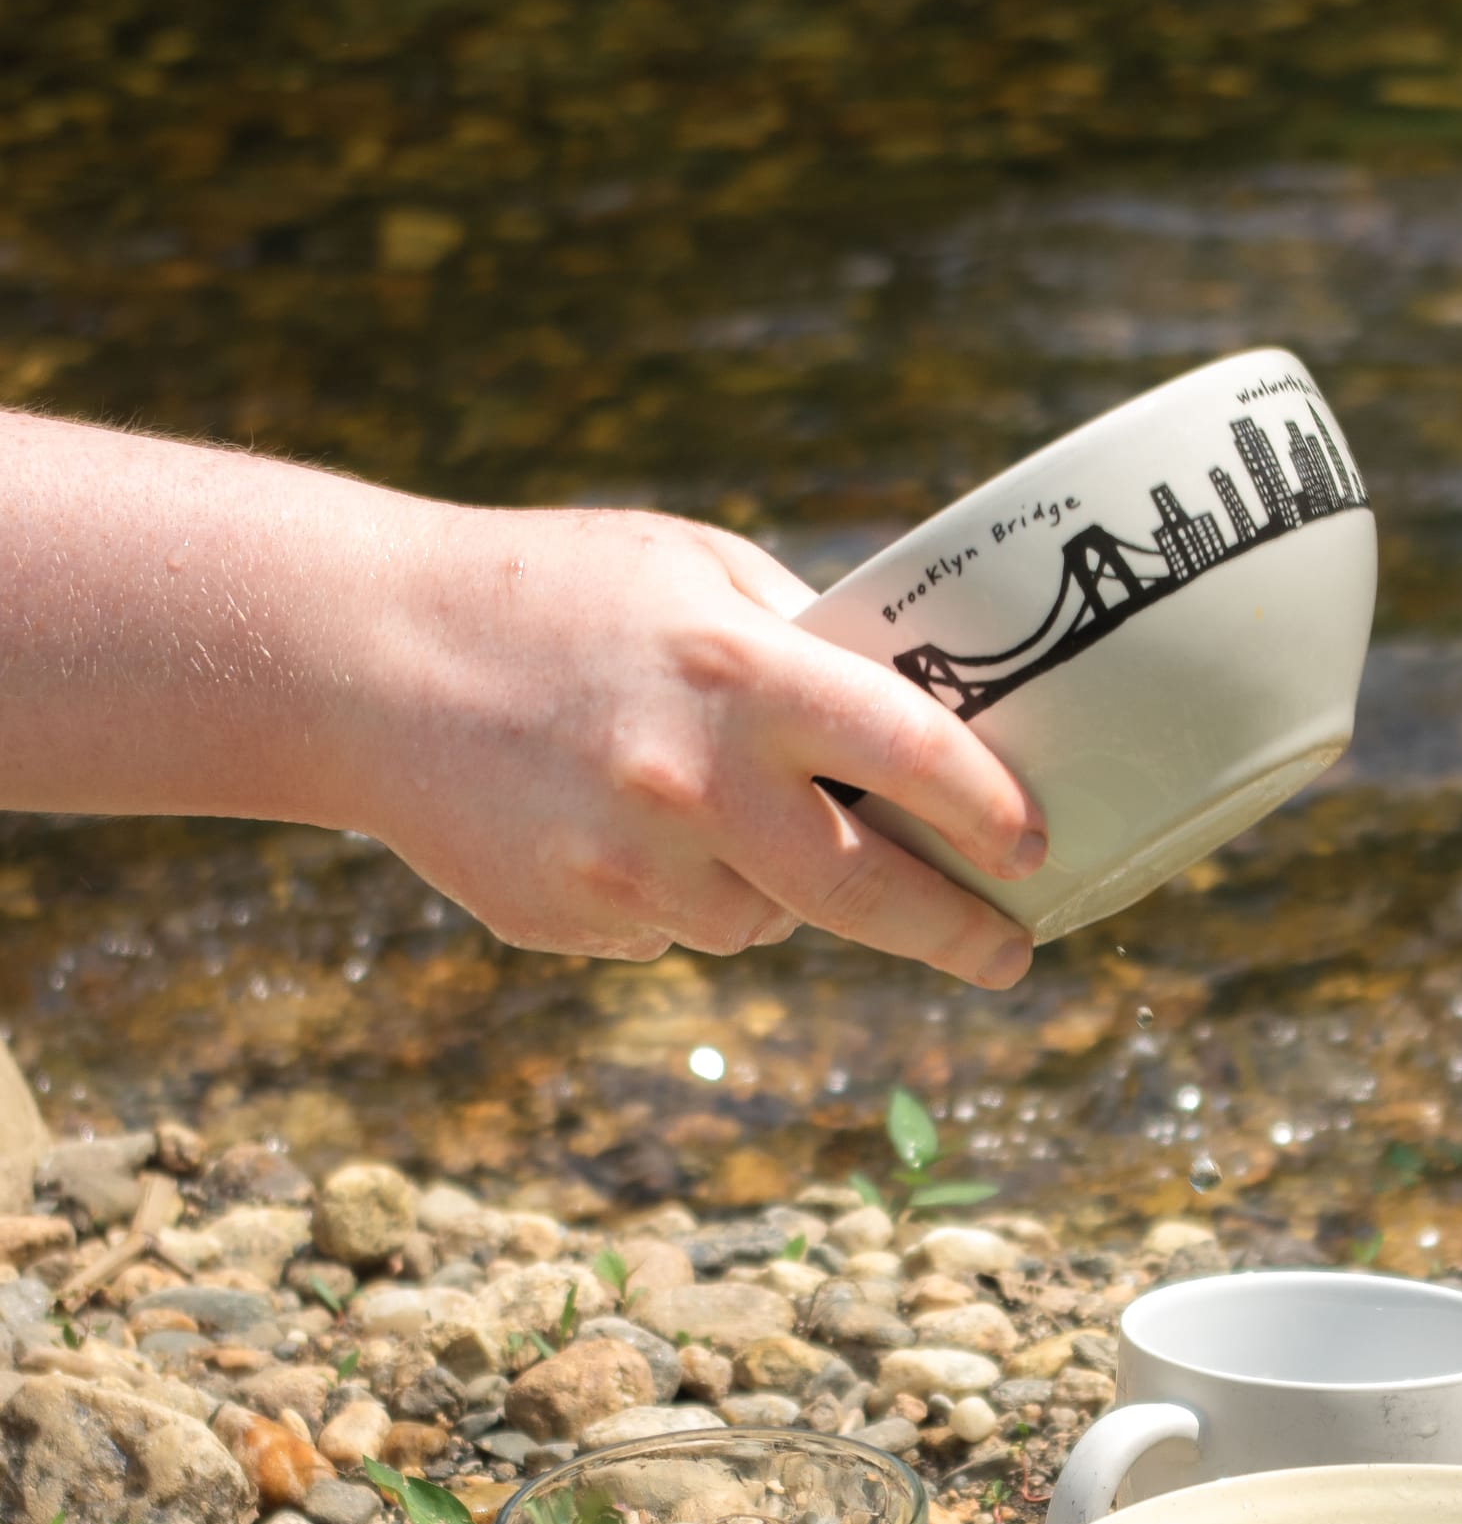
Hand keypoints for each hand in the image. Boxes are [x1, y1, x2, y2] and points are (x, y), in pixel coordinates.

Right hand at [364, 500, 1045, 984]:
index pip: (913, 756)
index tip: (1039, 849)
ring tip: (711, 807)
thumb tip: (926, 706)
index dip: (991, 811)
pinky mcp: (575, 922)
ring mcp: (630, 869)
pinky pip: (672, 930)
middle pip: (868, 895)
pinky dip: (679, 893)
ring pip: (764, 920)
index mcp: (743, 672)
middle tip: (1008, 956)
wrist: (360, 662)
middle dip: (955, 934)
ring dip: (776, 886)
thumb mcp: (692, 567)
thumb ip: (807, 636)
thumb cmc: (547, 592)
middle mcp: (696, 784)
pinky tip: (616, 821)